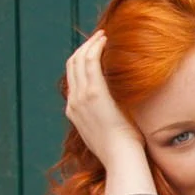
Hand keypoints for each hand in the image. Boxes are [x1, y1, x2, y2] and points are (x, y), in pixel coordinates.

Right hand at [64, 32, 150, 190]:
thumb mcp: (108, 133)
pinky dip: (95, 48)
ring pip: (79, 60)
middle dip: (83, 48)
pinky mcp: (94, 94)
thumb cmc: (122, 150)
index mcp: (74, 111)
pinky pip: (90, 62)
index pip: (72, 78)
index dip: (81, 61)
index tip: (95, 52)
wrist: (121, 159)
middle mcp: (74, 102)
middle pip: (72, 66)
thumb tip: (117, 112)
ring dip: (90, 44)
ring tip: (103, 36)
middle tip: (99, 39)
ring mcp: (82, 97)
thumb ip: (106, 119)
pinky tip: (105, 40)